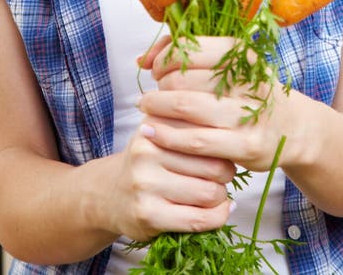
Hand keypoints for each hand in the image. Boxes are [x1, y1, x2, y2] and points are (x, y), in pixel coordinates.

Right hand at [107, 117, 235, 240]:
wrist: (109, 194)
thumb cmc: (148, 161)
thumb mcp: (162, 131)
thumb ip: (192, 124)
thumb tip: (233, 133)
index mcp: (155, 123)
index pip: (208, 132)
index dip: (224, 144)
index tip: (225, 149)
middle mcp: (147, 150)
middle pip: (214, 163)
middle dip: (227, 172)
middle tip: (223, 175)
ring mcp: (146, 183)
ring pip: (209, 192)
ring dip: (222, 197)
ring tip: (216, 193)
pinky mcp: (149, 214)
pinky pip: (199, 219)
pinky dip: (218, 217)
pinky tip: (220, 211)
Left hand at [137, 35, 295, 172]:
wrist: (292, 127)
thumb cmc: (248, 91)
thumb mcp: (228, 64)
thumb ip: (184, 54)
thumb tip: (142, 60)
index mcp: (241, 53)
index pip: (187, 48)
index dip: (163, 59)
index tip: (157, 69)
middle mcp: (247, 79)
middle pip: (182, 77)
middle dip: (159, 86)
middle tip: (153, 95)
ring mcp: (248, 113)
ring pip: (185, 106)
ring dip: (157, 109)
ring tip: (146, 111)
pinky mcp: (246, 145)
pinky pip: (195, 140)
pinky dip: (168, 136)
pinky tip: (154, 133)